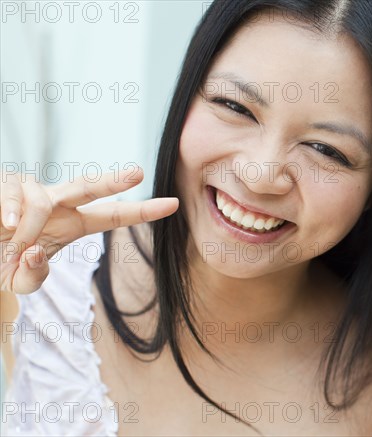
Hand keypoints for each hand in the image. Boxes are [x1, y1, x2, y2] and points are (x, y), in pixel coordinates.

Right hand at [0, 166, 178, 293]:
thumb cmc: (1, 260)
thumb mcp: (20, 281)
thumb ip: (34, 277)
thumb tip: (38, 251)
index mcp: (72, 224)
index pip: (112, 216)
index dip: (143, 211)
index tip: (173, 204)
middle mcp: (58, 204)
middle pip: (91, 188)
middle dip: (114, 181)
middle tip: (139, 172)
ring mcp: (34, 191)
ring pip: (44, 202)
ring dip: (28, 231)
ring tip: (13, 245)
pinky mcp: (7, 184)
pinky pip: (17, 199)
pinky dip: (11, 217)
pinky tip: (6, 224)